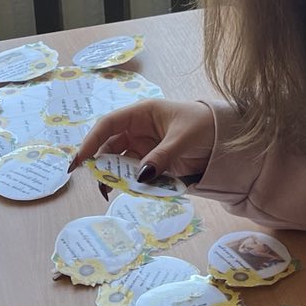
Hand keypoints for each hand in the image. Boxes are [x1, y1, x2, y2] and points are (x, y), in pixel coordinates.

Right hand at [69, 100, 215, 181]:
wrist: (226, 137)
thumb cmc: (205, 126)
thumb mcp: (184, 139)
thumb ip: (162, 157)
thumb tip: (140, 177)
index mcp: (142, 113)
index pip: (109, 125)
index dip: (91, 141)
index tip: (80, 160)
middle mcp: (138, 129)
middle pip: (109, 146)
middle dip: (100, 164)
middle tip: (99, 184)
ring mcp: (144, 146)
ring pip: (119, 162)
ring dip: (115, 176)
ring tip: (111, 192)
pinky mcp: (152, 162)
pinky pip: (134, 173)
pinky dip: (130, 182)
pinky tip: (130, 191)